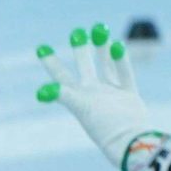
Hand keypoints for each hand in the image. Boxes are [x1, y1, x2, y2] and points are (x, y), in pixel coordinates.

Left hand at [33, 23, 152, 168]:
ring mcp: (110, 94)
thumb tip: (40, 91)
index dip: (50, 63)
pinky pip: (125, 74)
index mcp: (77, 97)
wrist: (130, 141)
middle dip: (80, 50)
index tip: (40, 47)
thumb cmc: (103, 126)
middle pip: (83, 67)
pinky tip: (118, 45)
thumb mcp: (81, 107)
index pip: (60, 76)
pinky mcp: (129, 96)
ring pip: (105, 67)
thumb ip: (63, 95)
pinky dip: (121, 60)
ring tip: (99, 29)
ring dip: (102, 50)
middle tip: (77, 31)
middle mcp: (92, 94)